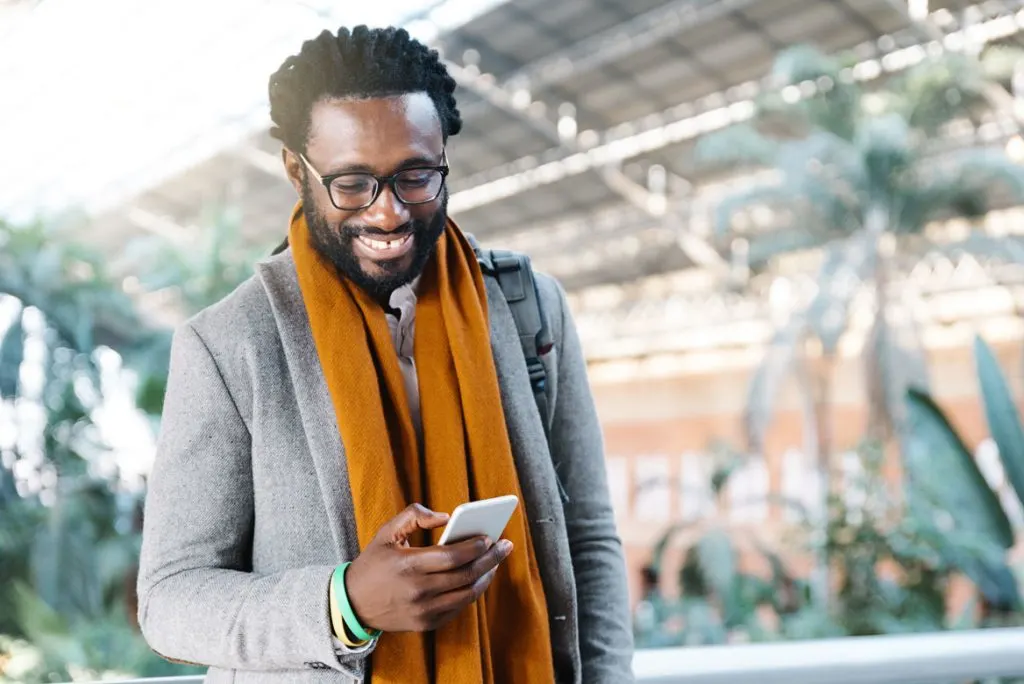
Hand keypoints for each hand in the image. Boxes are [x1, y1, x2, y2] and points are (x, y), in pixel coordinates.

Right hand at [345, 503, 512, 632]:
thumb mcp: (387, 532)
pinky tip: (478, 579)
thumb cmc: (373, 563)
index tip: (490, 537)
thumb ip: (415, 514)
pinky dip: (471, 592)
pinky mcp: (426, 624)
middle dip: (490, 559)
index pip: (453, 556)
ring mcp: (423, 611)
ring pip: (467, 594)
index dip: (475, 546)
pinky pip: (458, 608)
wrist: (352, 604)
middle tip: (505, 547)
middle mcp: (418, 591)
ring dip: (486, 577)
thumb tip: (446, 517)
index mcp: (408, 564)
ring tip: (495, 562)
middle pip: (466, 575)